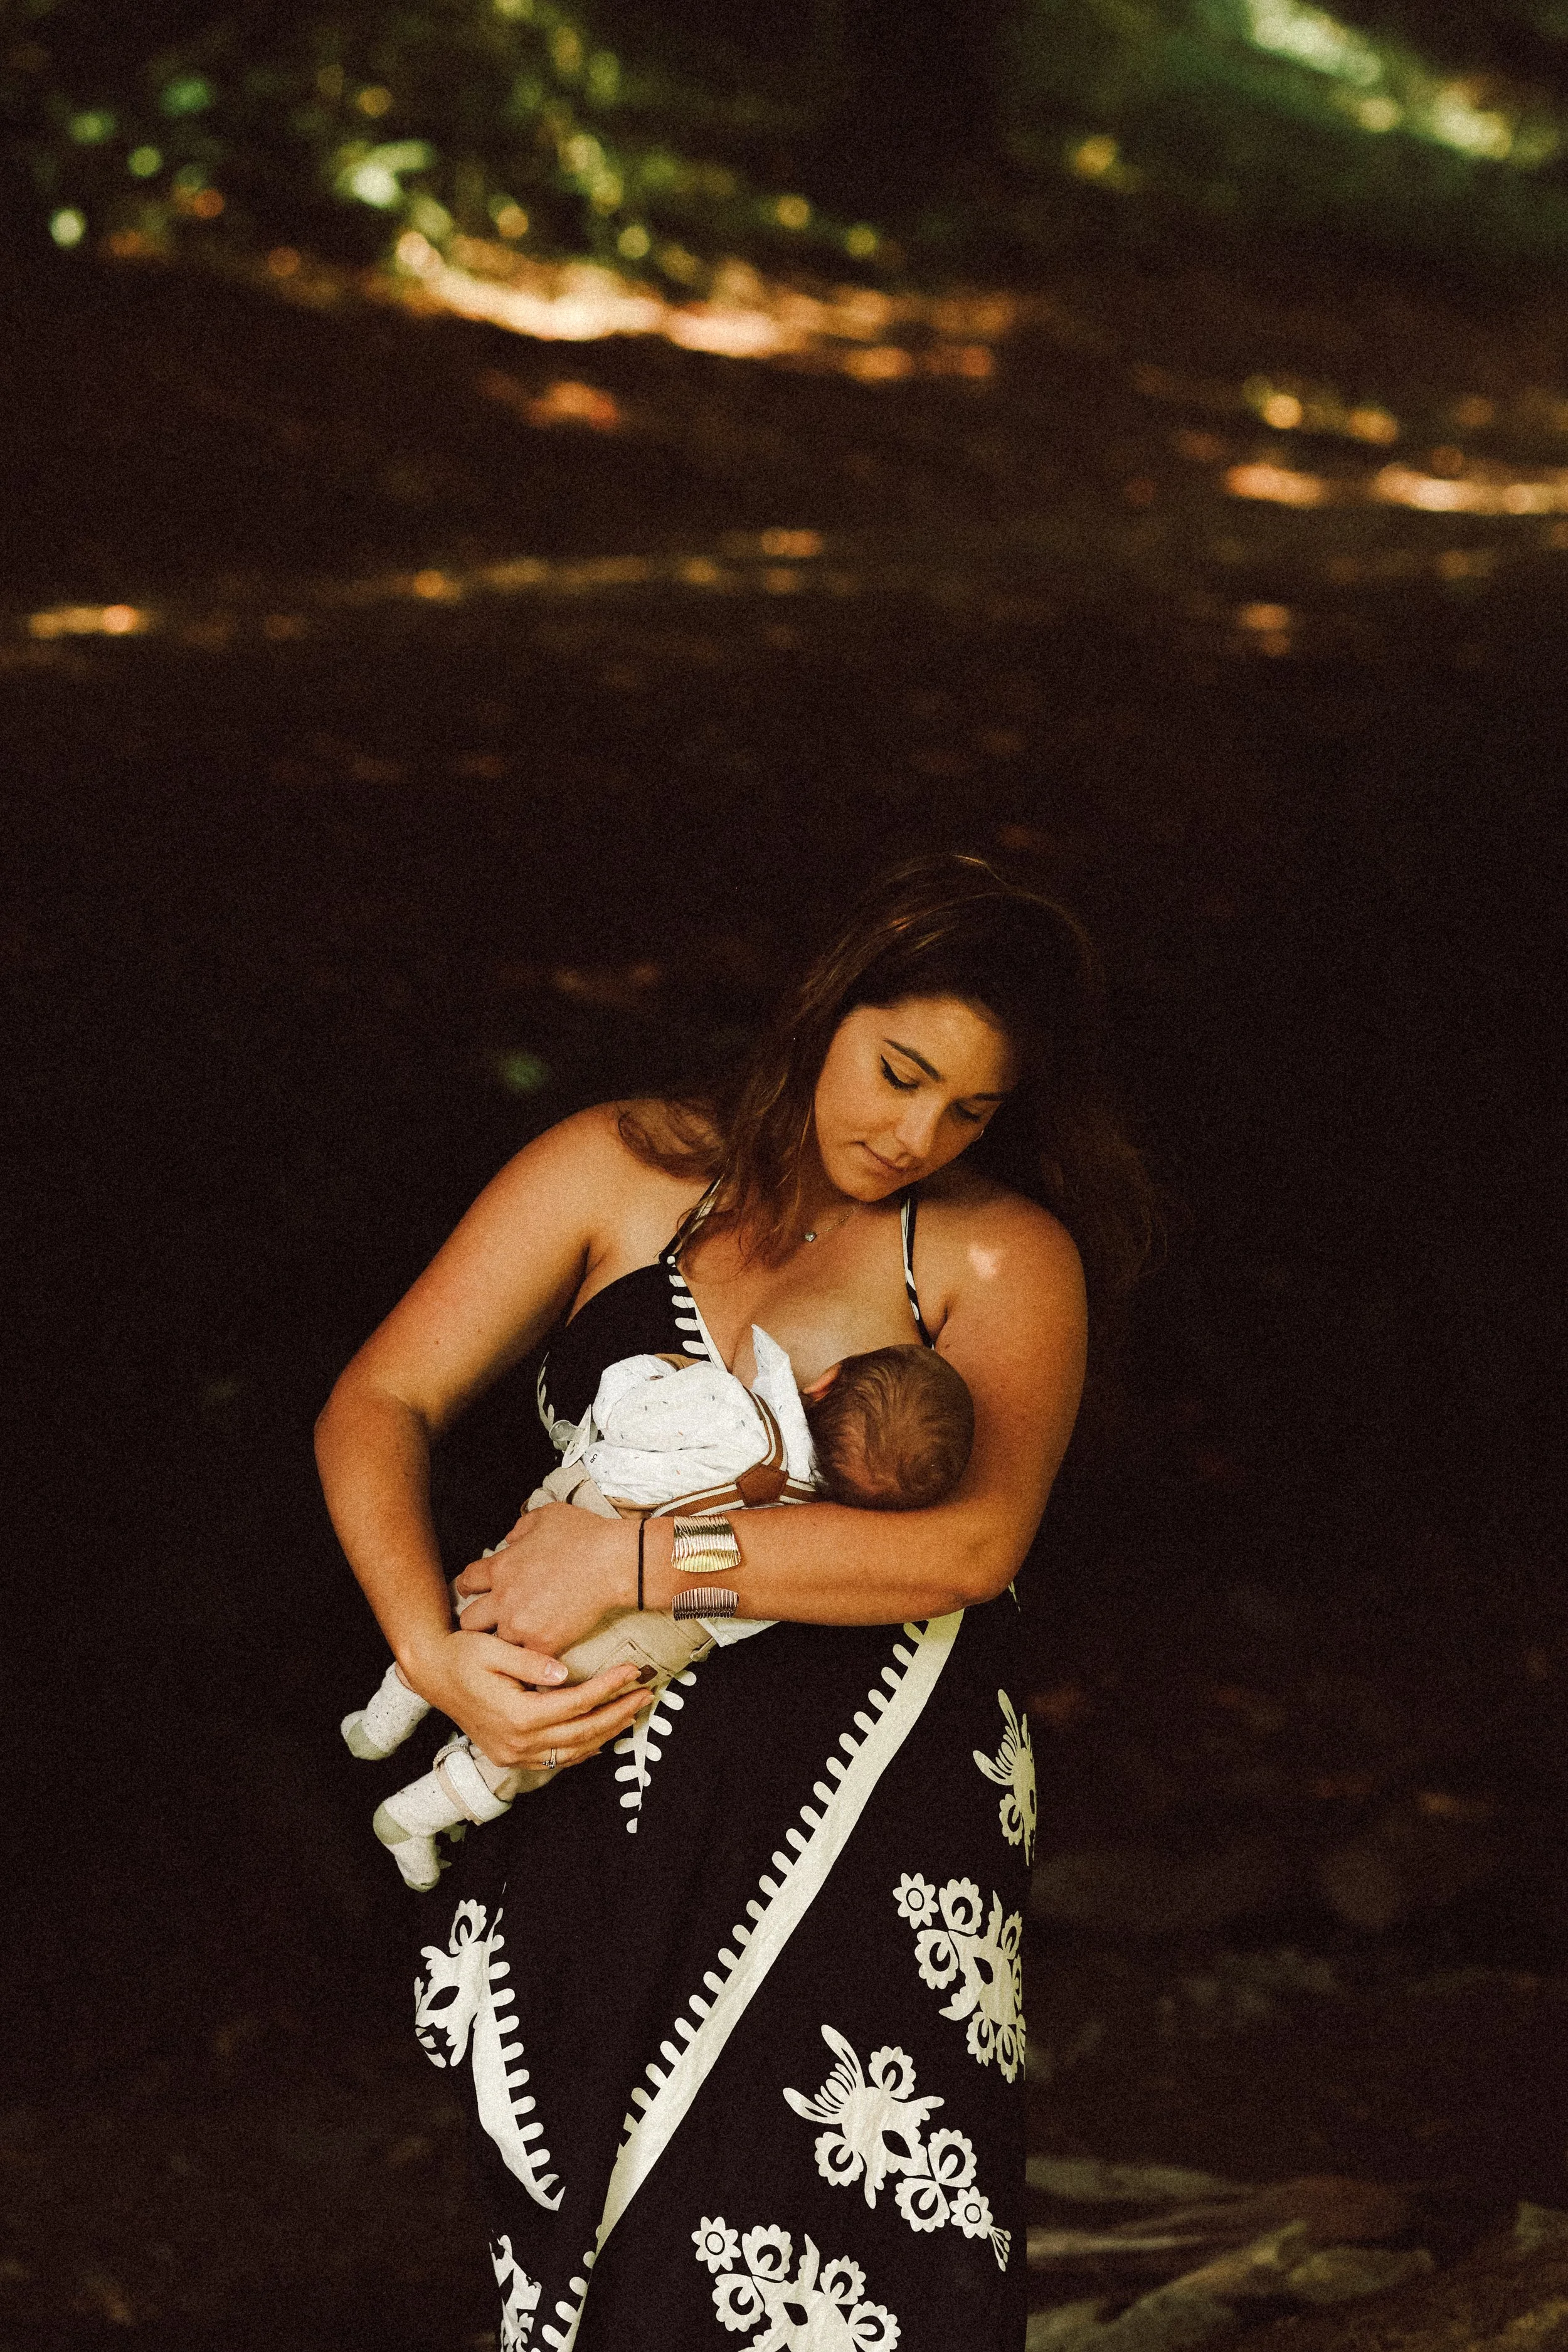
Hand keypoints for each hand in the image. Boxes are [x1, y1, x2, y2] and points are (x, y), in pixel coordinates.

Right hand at [404, 1626, 652, 1769]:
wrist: (432, 1674)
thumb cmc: (462, 1654)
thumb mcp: (494, 1649)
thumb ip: (530, 1661)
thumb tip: (564, 1672)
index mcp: (516, 1714)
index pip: (575, 1704)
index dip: (608, 1688)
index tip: (632, 1672)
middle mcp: (516, 1742)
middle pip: (581, 1733)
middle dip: (618, 1713)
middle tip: (645, 1694)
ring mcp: (512, 1754)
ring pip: (572, 1752)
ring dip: (605, 1733)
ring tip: (632, 1713)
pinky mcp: (509, 1755)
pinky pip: (555, 1760)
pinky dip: (582, 1749)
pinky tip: (601, 1736)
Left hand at [452, 1502, 635, 1653]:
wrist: (613, 1562)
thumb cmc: (584, 1535)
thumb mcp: (547, 1516)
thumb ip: (522, 1527)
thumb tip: (511, 1538)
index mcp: (501, 1567)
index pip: (466, 1581)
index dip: (469, 1586)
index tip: (474, 1590)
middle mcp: (504, 1599)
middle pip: (469, 1621)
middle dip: (477, 1620)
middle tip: (491, 1621)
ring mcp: (522, 1625)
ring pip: (496, 1644)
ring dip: (505, 1641)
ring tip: (519, 1639)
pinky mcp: (544, 1644)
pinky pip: (526, 1660)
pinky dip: (531, 1659)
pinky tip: (539, 1654)